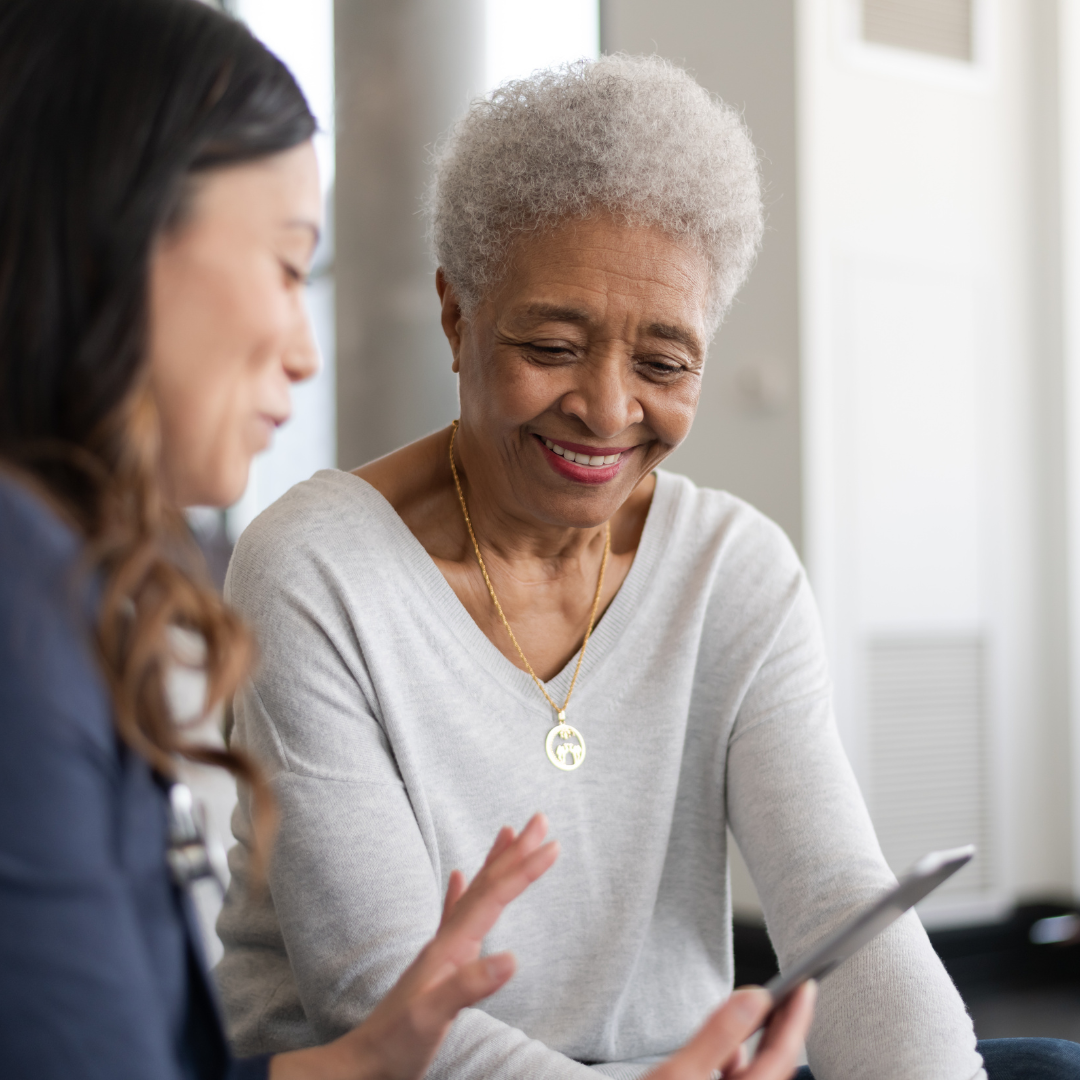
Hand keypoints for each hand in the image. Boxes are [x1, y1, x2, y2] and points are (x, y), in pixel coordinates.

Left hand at [269, 814, 558, 1079]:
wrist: (364, 1063)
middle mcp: (446, 940)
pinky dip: (460, 891)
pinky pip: (453, 914)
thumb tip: (512, 957)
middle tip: (539, 820)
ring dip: (495, 862)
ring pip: (474, 892)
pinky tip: (458, 877)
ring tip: (508, 834)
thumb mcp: (434, 1016)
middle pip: (486, 883)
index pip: (493, 897)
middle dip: (514, 851)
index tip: (552, 845)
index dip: (523, 870)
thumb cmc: (396, 1043)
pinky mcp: (438, 964)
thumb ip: (470, 985)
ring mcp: (441, 950)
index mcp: (450, 947)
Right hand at [643, 982, 815, 1079]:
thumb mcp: (681, 1073)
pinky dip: (740, 1061)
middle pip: (776, 1068)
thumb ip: (719, 1034)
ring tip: (764, 1012)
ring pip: (760, 1076)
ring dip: (763, 1043)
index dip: (796, 1018)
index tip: (806, 986)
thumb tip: (754, 998)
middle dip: (786, 1028)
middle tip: (795, 991)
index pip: (782, 1056)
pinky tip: (731, 1049)